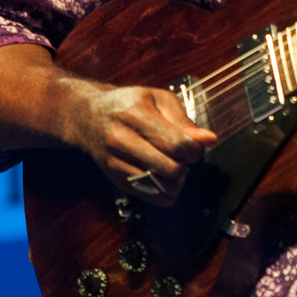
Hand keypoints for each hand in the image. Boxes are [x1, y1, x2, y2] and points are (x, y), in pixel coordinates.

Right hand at [69, 82, 217, 206]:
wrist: (88, 117)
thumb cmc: (128, 104)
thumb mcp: (157, 99)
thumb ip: (183, 120)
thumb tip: (208, 139)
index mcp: (135, 114)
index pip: (175, 143)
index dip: (194, 150)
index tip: (196, 147)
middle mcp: (121, 140)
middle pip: (168, 168)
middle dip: (186, 166)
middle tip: (185, 158)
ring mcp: (115, 163)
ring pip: (159, 186)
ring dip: (177, 182)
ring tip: (177, 167)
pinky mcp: (115, 180)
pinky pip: (148, 196)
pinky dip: (164, 193)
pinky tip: (167, 180)